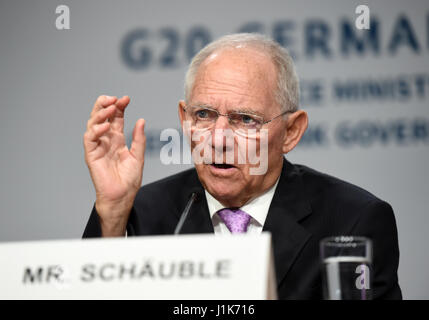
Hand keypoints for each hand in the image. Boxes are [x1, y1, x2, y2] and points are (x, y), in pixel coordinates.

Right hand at [83, 95, 145, 235]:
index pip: (116, 118)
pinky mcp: (91, 154)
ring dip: (100, 114)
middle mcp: (106, 140)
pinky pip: (89, 138)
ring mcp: (98, 146)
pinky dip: (95, 130)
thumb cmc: (129, 180)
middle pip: (102, 117)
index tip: (126, 99)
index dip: (119, 107)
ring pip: (93, 124)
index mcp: (117, 139)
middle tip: (114, 99)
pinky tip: (104, 126)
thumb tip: (141, 120)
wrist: (122, 196)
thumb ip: (138, 139)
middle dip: (106, 105)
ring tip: (109, 108)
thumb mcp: (138, 156)